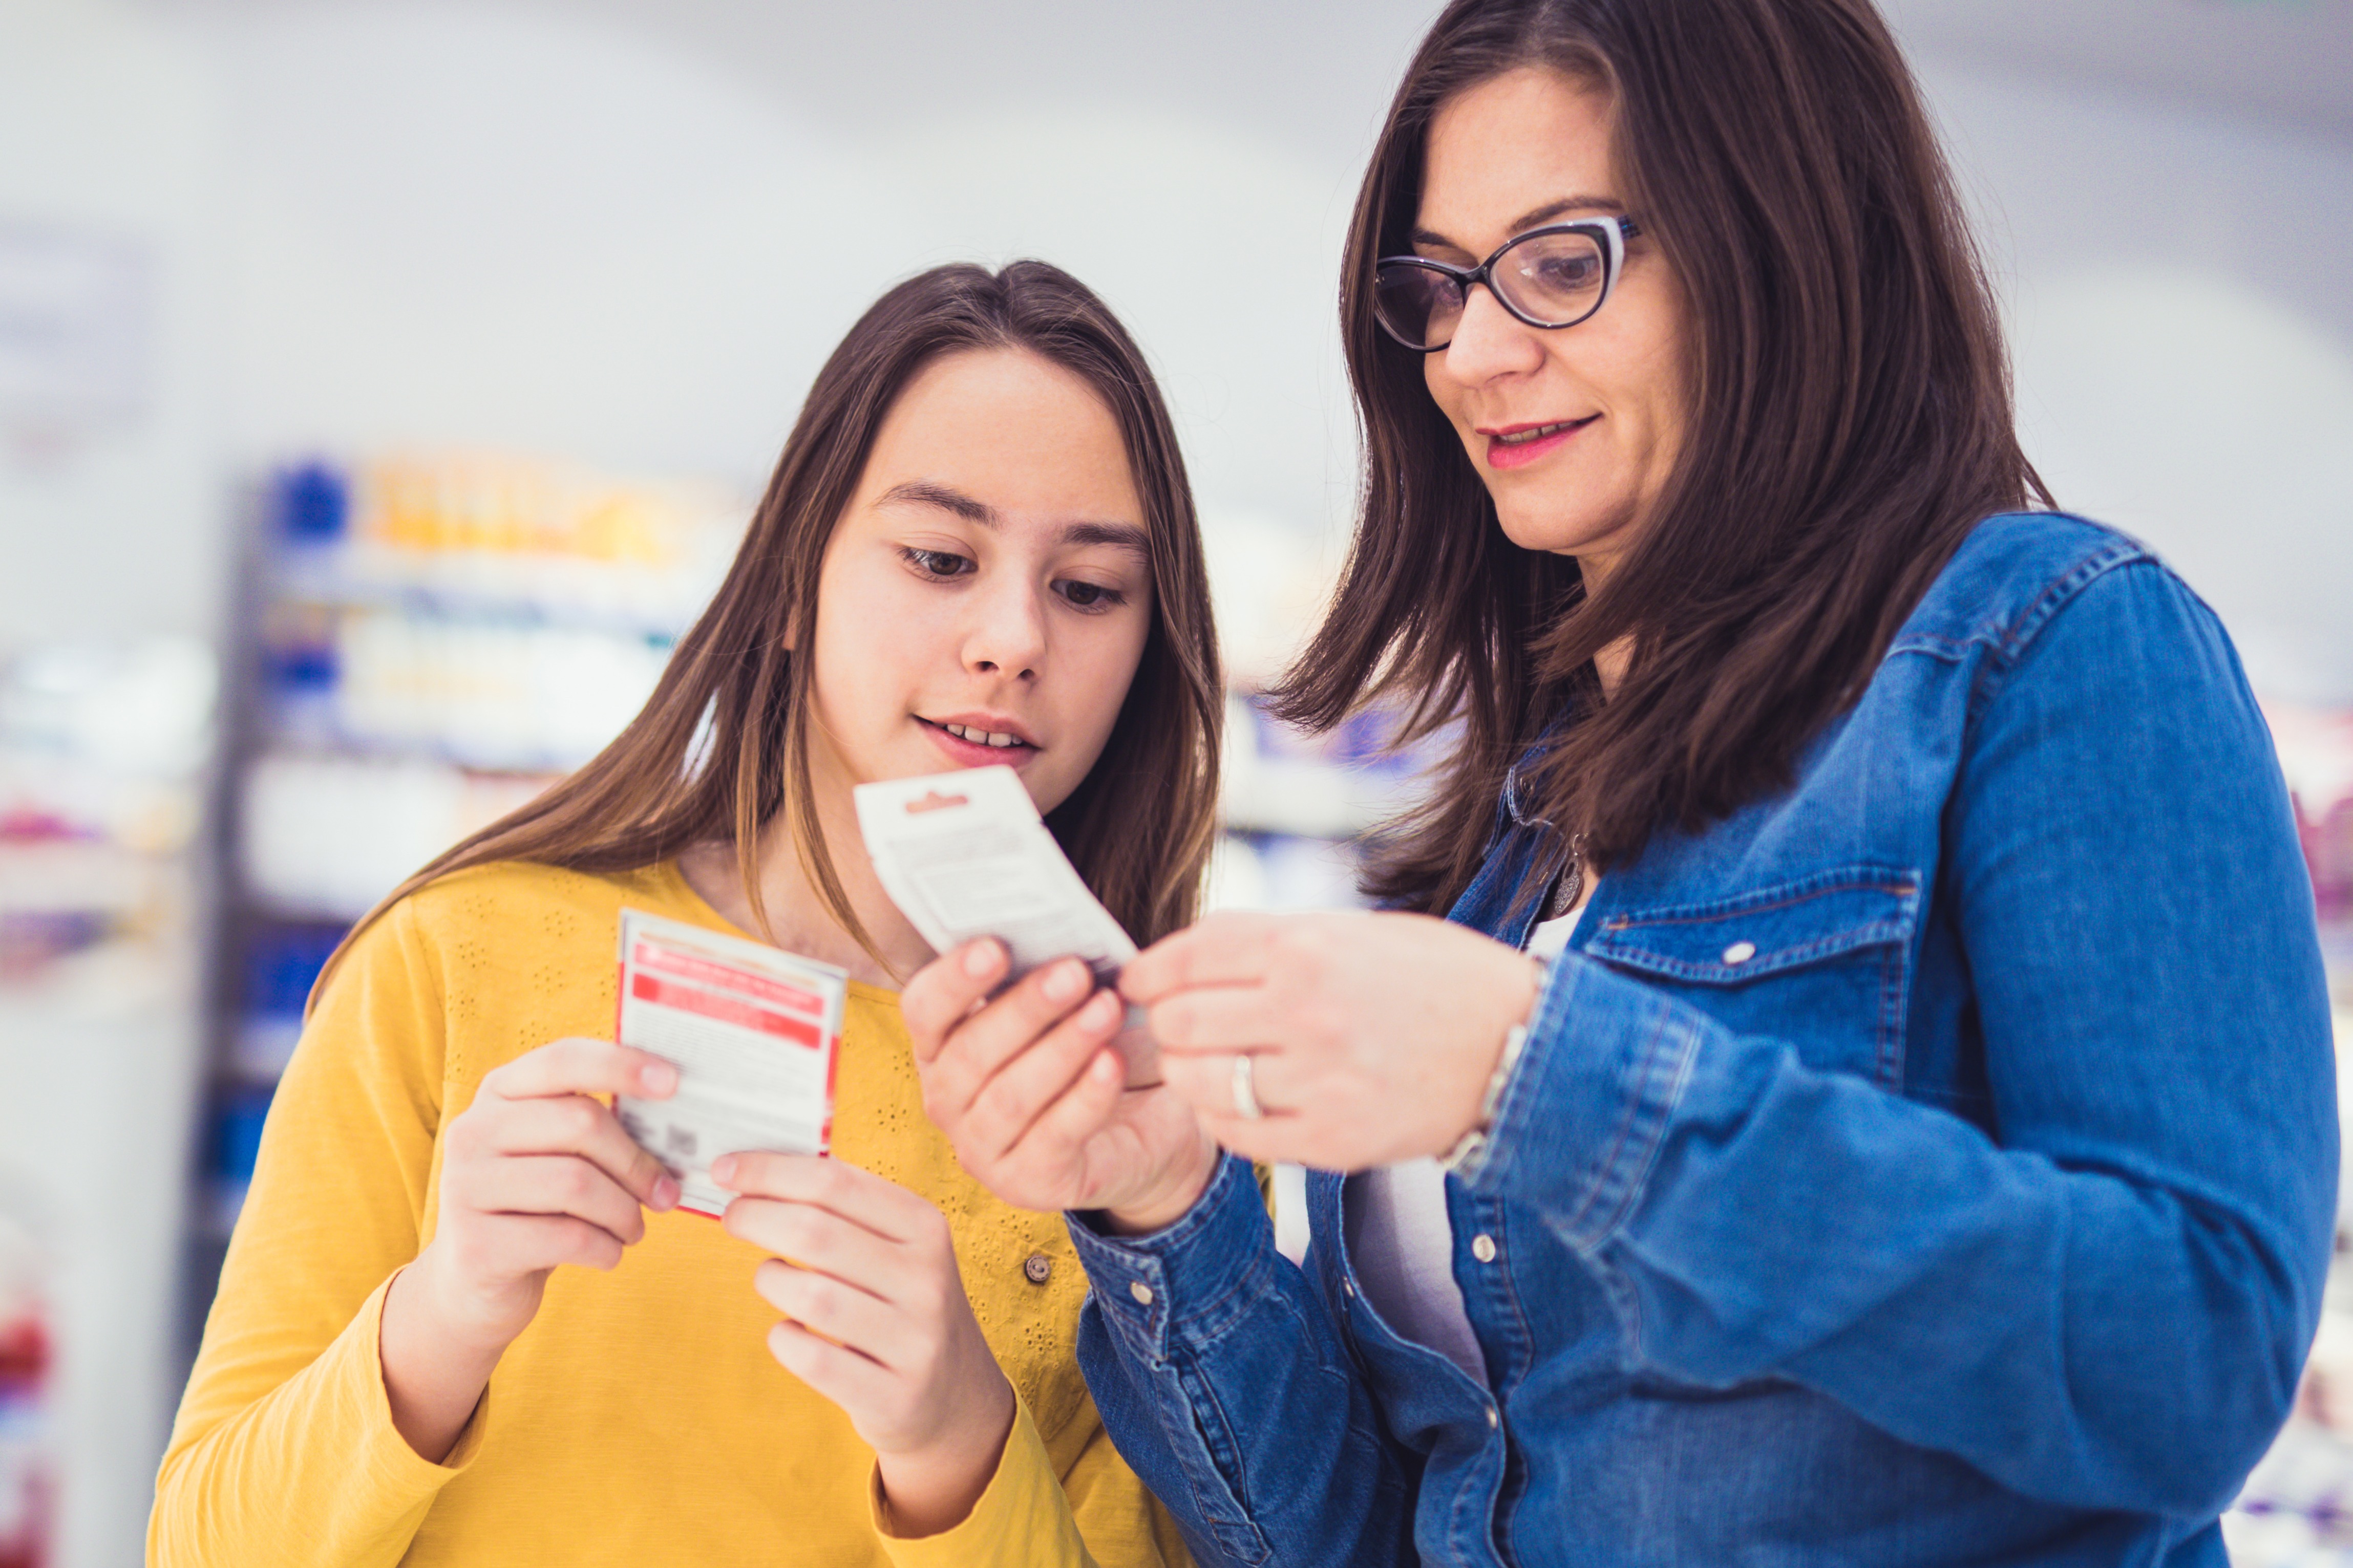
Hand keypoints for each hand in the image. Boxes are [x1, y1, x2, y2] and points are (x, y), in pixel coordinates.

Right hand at [382, 1037, 681, 1458]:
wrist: (468, 1292)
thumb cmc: (536, 1210)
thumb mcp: (562, 1158)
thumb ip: (605, 1124)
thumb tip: (689, 1107)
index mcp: (502, 1095)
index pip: (565, 1058)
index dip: (623, 1064)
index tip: (676, 1082)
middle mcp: (476, 1132)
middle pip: (581, 1128)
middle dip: (638, 1161)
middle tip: (667, 1190)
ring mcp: (468, 1188)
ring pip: (576, 1182)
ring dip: (623, 1210)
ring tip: (635, 1229)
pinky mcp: (476, 1244)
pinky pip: (565, 1236)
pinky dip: (603, 1247)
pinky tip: (608, 1256)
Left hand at [715, 1151, 1013, 1537]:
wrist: (956, 1396)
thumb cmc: (903, 1305)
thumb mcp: (898, 1247)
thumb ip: (843, 1207)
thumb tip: (757, 1168)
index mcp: (925, 1227)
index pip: (835, 1181)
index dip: (770, 1170)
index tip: (725, 1168)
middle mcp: (926, 1279)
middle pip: (816, 1233)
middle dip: (756, 1217)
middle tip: (733, 1218)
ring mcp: (914, 1340)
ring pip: (810, 1296)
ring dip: (770, 1280)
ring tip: (771, 1277)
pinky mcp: (893, 1395)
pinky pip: (810, 1358)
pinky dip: (783, 1338)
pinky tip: (789, 1332)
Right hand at [902, 940, 1218, 1234]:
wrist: (1141, 1133)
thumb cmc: (1088, 1057)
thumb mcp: (1062, 1012)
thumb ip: (1044, 977)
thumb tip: (1055, 933)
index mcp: (941, 1048)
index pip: (924, 1010)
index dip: (953, 979)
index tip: (997, 945)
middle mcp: (948, 1102)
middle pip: (970, 1053)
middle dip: (1025, 1009)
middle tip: (1074, 972)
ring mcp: (983, 1150)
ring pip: (1010, 1097)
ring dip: (1061, 1049)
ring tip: (1107, 1008)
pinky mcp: (1029, 1185)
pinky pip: (1054, 1138)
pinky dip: (1086, 1097)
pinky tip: (1113, 1063)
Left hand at [1123, 911, 1539, 1170]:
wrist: (1520, 1050)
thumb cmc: (1437, 981)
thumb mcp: (1355, 933)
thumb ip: (1273, 942)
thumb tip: (1190, 956)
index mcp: (1306, 949)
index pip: (1187, 958)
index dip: (1148, 972)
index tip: (1136, 983)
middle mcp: (1305, 1013)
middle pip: (1180, 1022)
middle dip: (1163, 1025)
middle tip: (1171, 1028)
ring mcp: (1318, 1082)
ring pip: (1200, 1083)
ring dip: (1187, 1075)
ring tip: (1199, 1067)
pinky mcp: (1332, 1141)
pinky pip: (1239, 1135)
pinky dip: (1223, 1119)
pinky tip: (1236, 1103)